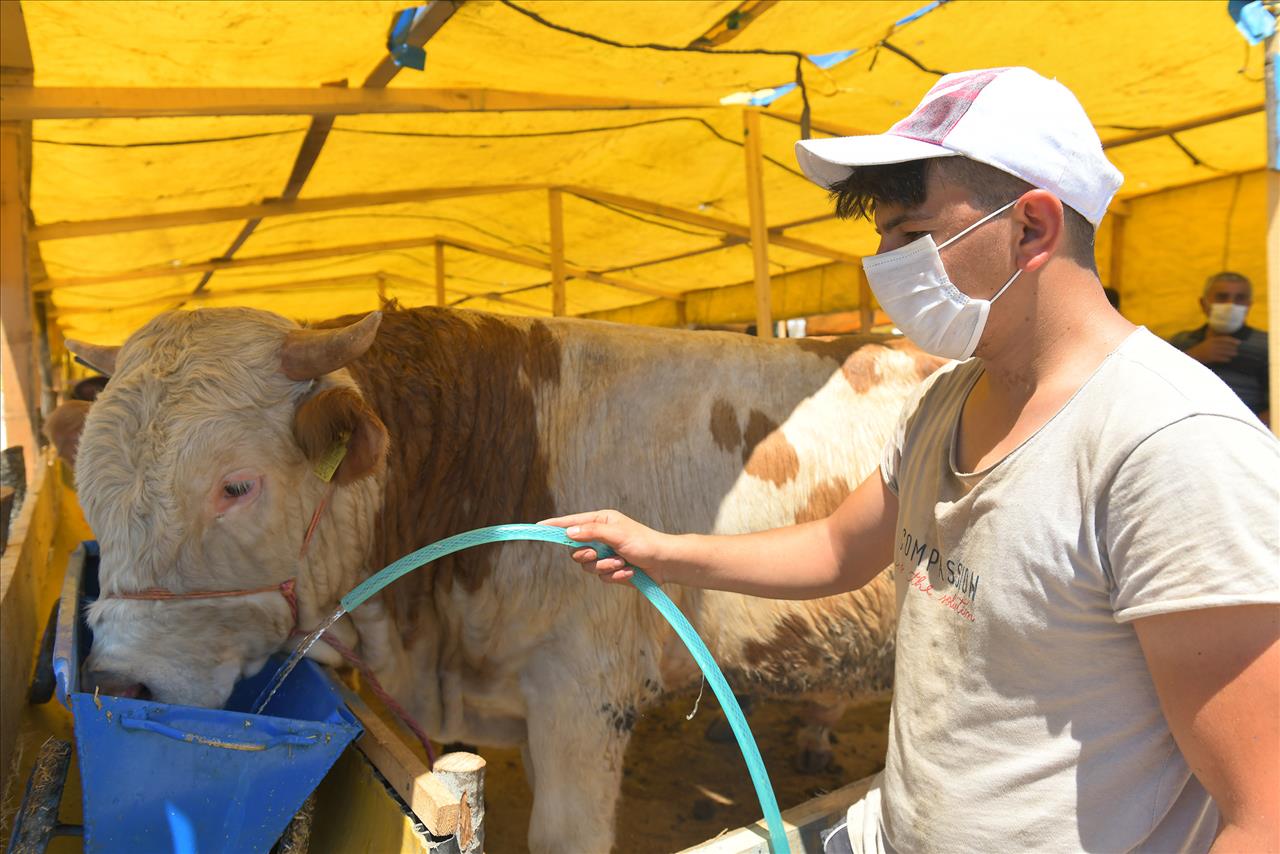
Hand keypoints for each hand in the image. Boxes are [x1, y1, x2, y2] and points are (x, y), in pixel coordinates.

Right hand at [539, 509, 669, 584]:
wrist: (665, 564)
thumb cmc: (644, 543)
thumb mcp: (617, 534)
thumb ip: (592, 532)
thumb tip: (569, 532)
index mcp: (601, 521)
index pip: (572, 522)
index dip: (555, 525)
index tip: (539, 526)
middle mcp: (600, 537)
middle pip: (575, 549)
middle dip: (587, 555)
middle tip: (597, 554)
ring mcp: (605, 554)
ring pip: (587, 566)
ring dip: (605, 567)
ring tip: (622, 564)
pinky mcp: (611, 570)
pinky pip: (601, 577)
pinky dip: (615, 576)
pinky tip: (629, 573)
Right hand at [1187, 333, 1239, 364]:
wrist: (1191, 356)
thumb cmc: (1200, 350)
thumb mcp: (1206, 343)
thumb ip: (1214, 342)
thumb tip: (1225, 342)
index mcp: (1211, 340)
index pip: (1224, 339)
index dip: (1232, 340)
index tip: (1239, 342)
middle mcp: (1211, 345)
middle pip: (1225, 345)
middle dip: (1232, 347)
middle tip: (1237, 350)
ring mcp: (1210, 351)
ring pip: (1223, 351)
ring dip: (1230, 353)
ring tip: (1235, 354)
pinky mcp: (1209, 357)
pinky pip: (1220, 358)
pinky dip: (1225, 358)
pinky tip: (1228, 359)